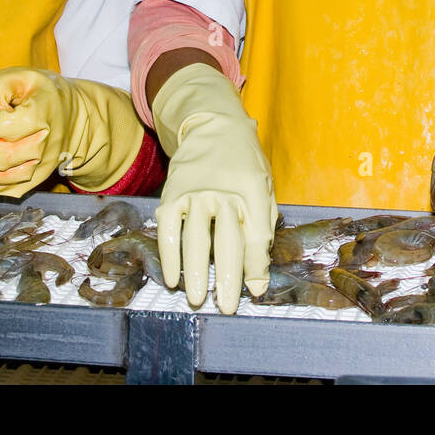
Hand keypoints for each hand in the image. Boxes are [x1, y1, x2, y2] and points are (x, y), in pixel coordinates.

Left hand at [0, 68, 143, 196]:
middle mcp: (44, 145)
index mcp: (42, 115)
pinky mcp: (33, 181)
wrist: (72, 117)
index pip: (12, 126)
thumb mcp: (21, 77)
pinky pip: (3, 190)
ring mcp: (40, 167)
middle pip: (4, 157)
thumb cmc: (40, 95)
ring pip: (1, 179)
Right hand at [151, 62, 276, 314]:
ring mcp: (195, 194)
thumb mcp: (265, 188)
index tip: (255, 291)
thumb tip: (258, 273)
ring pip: (195, 240)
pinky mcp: (172, 195)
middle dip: (226, 279)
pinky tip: (173, 279)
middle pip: (225, 242)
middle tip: (226, 308)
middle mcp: (223, 193)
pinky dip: (170, 257)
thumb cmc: (245, 164)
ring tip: (198, 300)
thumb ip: (264, 226)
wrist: (213, 127)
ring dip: (196, 273)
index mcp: (253, 191)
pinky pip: (169, 231)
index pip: (255, 237)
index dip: (256, 267)